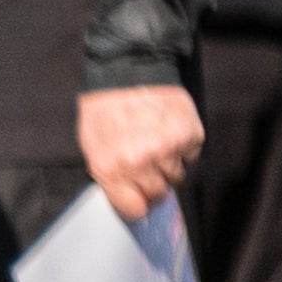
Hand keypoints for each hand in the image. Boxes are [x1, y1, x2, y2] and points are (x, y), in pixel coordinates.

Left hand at [79, 84, 204, 222]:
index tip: (138, 201)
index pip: (134, 208)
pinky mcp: (190, 135)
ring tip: (155, 145)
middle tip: (146, 167)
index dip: (137, 205)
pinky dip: (182, 149)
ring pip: (177, 175)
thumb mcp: (91, 145)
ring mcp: (168, 149)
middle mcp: (141, 162)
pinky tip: (167, 134)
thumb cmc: (104, 109)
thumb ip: (109, 174)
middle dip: (152, 184)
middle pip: (158, 193)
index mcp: (111, 168)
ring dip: (167, 165)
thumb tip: (127, 198)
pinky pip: (190, 156)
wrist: (127, 72)